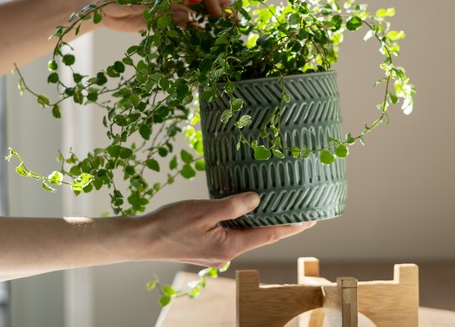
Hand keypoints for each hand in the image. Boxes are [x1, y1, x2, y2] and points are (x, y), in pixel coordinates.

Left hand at [87, 0, 231, 31]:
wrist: (96, 4)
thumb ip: (164, 9)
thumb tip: (190, 20)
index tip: (217, 15)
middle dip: (221, 6)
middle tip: (233, 23)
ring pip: (202, 6)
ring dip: (213, 19)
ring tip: (226, 33)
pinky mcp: (171, 12)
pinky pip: (190, 20)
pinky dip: (199, 29)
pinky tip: (208, 40)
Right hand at [138, 192, 314, 267]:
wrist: (142, 240)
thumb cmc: (171, 224)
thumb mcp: (205, 210)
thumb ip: (234, 205)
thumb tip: (257, 199)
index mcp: (230, 246)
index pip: (270, 234)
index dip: (292, 226)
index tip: (312, 219)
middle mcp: (227, 253)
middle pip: (261, 236)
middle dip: (280, 223)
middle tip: (301, 210)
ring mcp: (217, 253)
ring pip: (246, 235)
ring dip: (260, 222)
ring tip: (278, 207)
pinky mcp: (207, 248)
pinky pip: (232, 234)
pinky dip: (242, 223)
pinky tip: (245, 211)